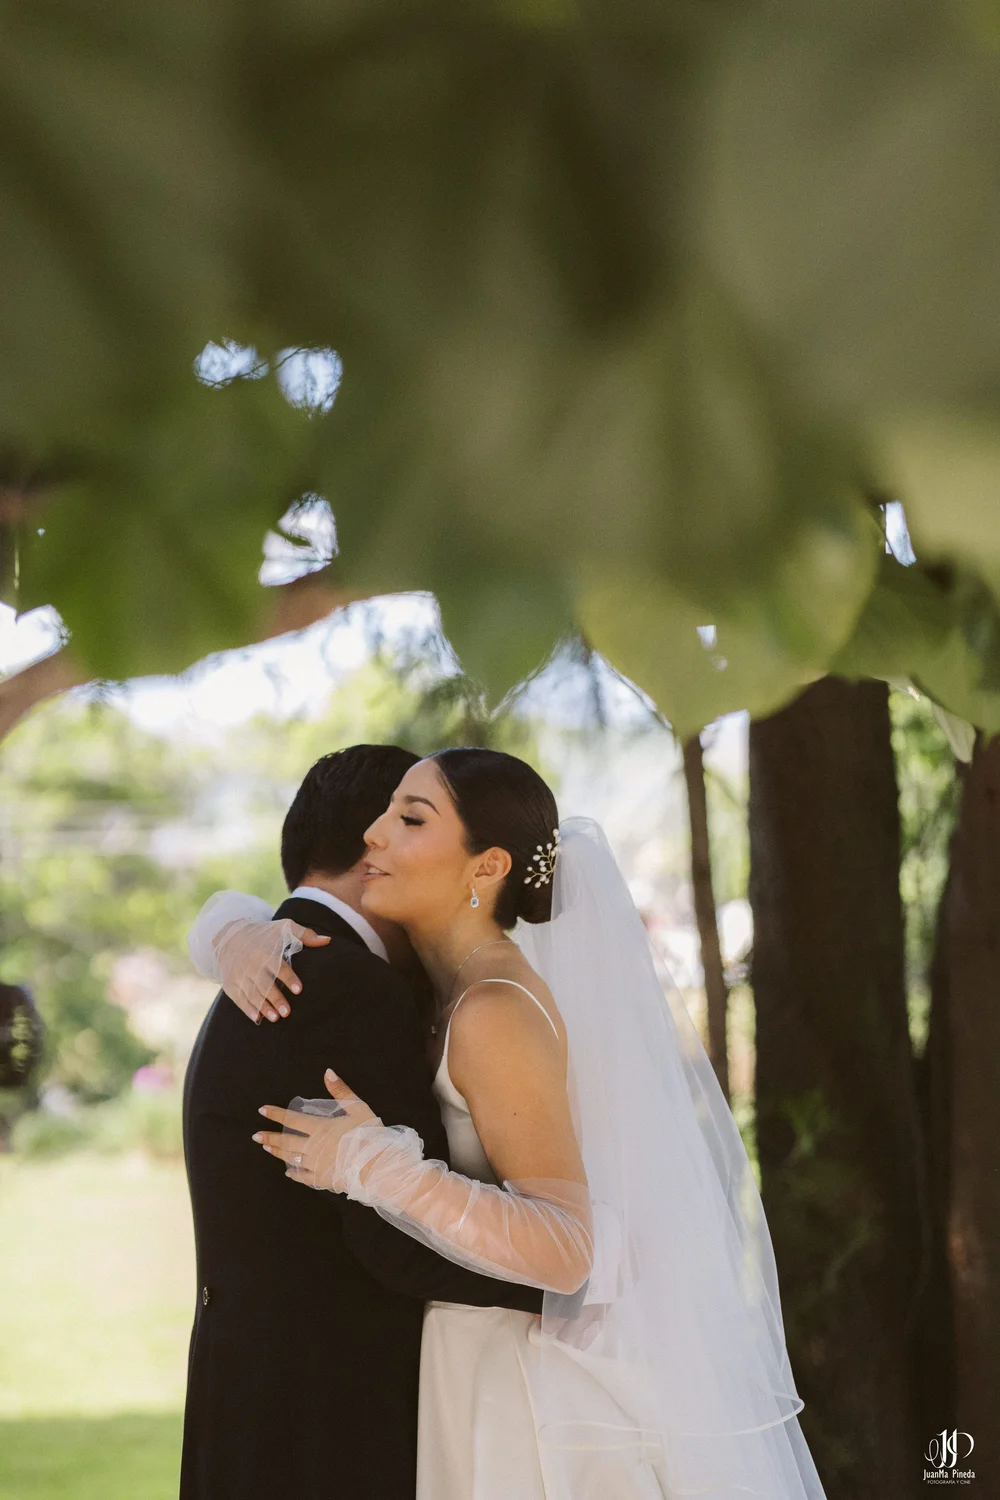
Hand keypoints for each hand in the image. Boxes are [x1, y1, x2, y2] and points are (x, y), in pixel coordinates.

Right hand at [216, 918, 329, 1023]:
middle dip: (275, 998)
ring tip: (276, 1018)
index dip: (289, 978)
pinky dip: (247, 1008)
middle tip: (287, 1012)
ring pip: (252, 993)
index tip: (299, 990)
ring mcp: (239, 974)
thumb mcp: (284, 927)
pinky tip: (257, 1018)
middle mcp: (251, 964)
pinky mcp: (230, 983)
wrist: (230, 934)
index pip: (279, 966)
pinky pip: (238, 997)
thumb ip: (305, 935)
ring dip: (263, 1006)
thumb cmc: (264, 933)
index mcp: (266, 951)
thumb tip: (328, 941)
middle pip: (264, 983)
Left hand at [253, 1070, 380, 1188]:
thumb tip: (327, 1072)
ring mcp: (315, 1165)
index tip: (261, 1110)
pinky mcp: (322, 1179)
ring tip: (266, 1148)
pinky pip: (304, 1177)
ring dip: (277, 1152)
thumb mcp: (357, 1108)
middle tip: (255, 1136)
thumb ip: (341, 1091)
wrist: (374, 1165)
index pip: (292, 1119)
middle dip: (270, 1137)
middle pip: (286, 1141)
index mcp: (320, 1128)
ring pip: (291, 1158)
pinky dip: (295, 1174)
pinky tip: (288, 1173)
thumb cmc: (367, 1135)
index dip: (276, 1114)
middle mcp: (312, 1146)